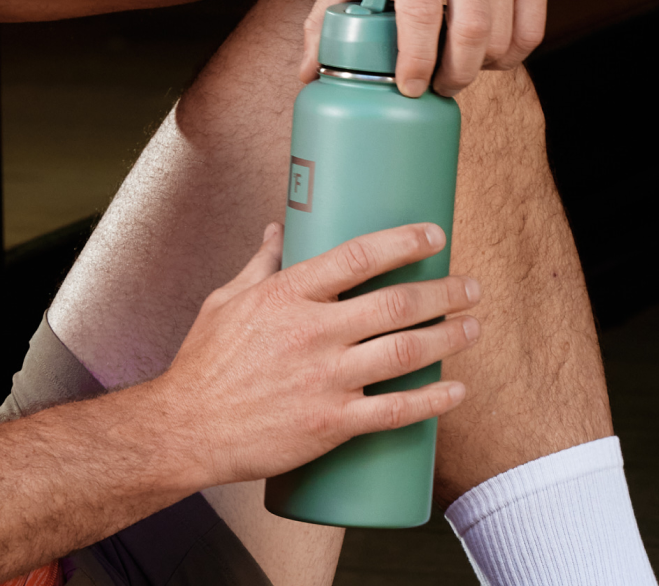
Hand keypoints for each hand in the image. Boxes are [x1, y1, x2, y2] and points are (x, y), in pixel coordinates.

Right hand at [154, 223, 480, 489]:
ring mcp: (325, 379)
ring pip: (405, 351)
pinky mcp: (331, 423)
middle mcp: (312, 332)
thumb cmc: (204, 364)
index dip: (404, 241)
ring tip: (473, 326)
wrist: (186, 430)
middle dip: (443, 291)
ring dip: (449, 336)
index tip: (434, 235)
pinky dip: (434, 401)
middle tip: (469, 287)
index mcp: (288, 294)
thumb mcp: (226, 300)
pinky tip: (457, 390)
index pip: (358, 255)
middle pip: (395, 303)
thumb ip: (259, 264)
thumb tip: (276, 228)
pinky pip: (396, 411)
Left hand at [299, 0, 547, 96]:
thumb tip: (308, 75)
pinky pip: (531, 31)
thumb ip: (325, 18)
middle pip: (471, 33)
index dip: (417, 62)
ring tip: (458, 68)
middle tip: (437, 88)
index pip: (422, 15)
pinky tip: (487, 52)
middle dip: (453, 76)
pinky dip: (511, 56)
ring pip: (502, 37)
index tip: (409, 88)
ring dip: (480, 69)